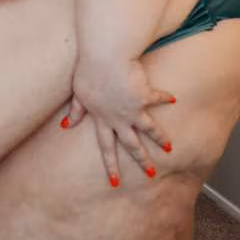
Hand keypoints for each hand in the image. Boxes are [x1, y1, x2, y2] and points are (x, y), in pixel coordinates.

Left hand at [61, 58, 175, 186]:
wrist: (104, 57)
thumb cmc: (88, 71)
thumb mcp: (78, 93)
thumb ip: (76, 110)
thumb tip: (66, 124)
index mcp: (102, 118)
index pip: (106, 147)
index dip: (110, 165)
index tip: (115, 182)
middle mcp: (119, 118)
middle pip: (131, 144)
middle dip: (141, 160)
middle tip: (150, 173)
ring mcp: (133, 108)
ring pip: (150, 129)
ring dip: (160, 139)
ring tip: (169, 148)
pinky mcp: (145, 95)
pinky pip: (158, 98)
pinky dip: (165, 98)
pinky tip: (173, 99)